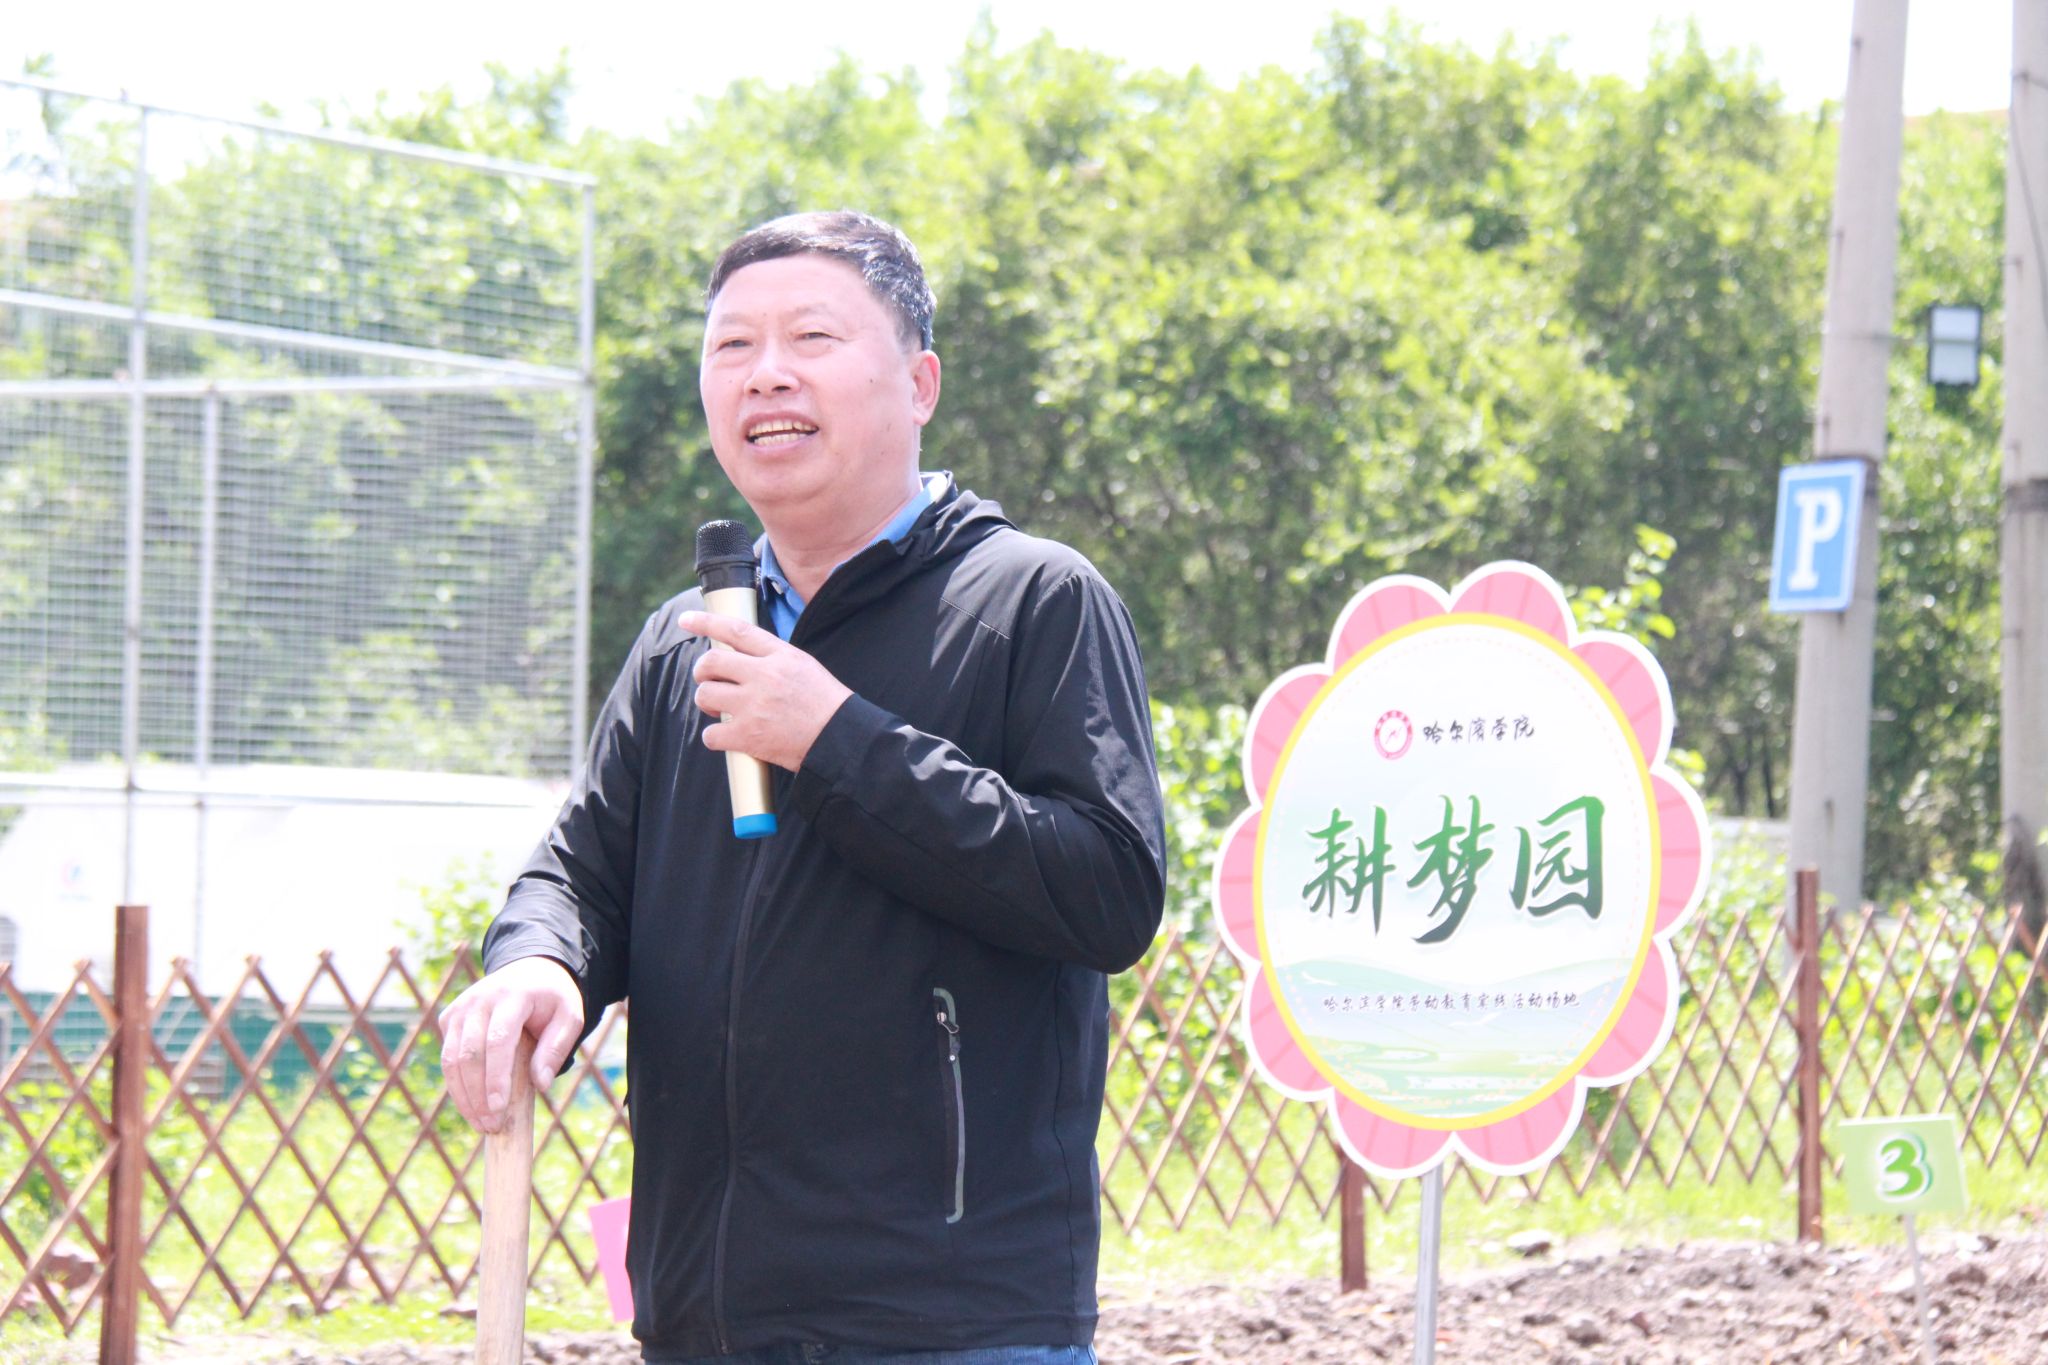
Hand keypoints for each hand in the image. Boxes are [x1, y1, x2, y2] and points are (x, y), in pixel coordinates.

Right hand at [438, 956, 582, 1133]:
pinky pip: (447, 1057)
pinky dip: (456, 1084)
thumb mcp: (570, 1017)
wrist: (530, 970)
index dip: (496, 1078)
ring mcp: (460, 1008)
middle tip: (491, 1126)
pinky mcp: (449, 1018)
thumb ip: (556, 1049)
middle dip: (477, 1095)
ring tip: (481, 1124)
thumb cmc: (553, 1000)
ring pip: (451, 1059)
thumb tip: (540, 1085)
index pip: (498, 1041)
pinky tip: (472, 1106)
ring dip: (463, 1096)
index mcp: (513, 995)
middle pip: (469, 1054)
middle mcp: (479, 999)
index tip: (498, 1110)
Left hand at [681, 610, 852, 770]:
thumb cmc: (825, 704)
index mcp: (779, 656)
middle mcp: (764, 676)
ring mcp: (754, 706)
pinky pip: (711, 734)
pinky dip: (713, 737)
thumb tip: (739, 655)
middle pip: (711, 661)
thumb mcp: (804, 665)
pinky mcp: (749, 736)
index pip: (736, 630)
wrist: (841, 738)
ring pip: (705, 695)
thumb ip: (772, 657)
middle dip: (702, 672)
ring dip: (707, 702)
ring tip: (721, 711)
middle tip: (709, 682)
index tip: (686, 619)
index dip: (706, 621)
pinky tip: (725, 737)